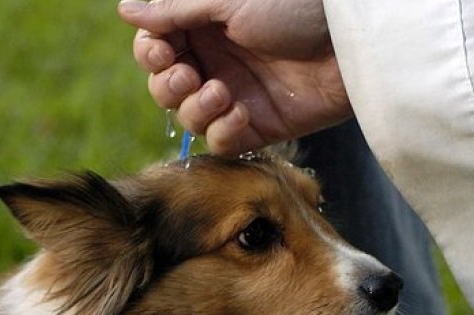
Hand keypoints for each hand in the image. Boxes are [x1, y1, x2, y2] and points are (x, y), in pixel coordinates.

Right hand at [118, 0, 351, 155]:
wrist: (348, 42)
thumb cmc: (293, 7)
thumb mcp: (228, 0)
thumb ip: (175, 10)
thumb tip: (125, 9)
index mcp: (204, 26)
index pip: (156, 48)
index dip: (150, 54)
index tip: (163, 50)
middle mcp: (216, 62)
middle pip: (165, 88)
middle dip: (167, 86)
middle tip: (187, 76)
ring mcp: (236, 96)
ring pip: (189, 118)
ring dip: (195, 109)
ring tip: (222, 92)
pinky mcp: (258, 125)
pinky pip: (222, 142)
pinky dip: (222, 131)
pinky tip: (240, 112)